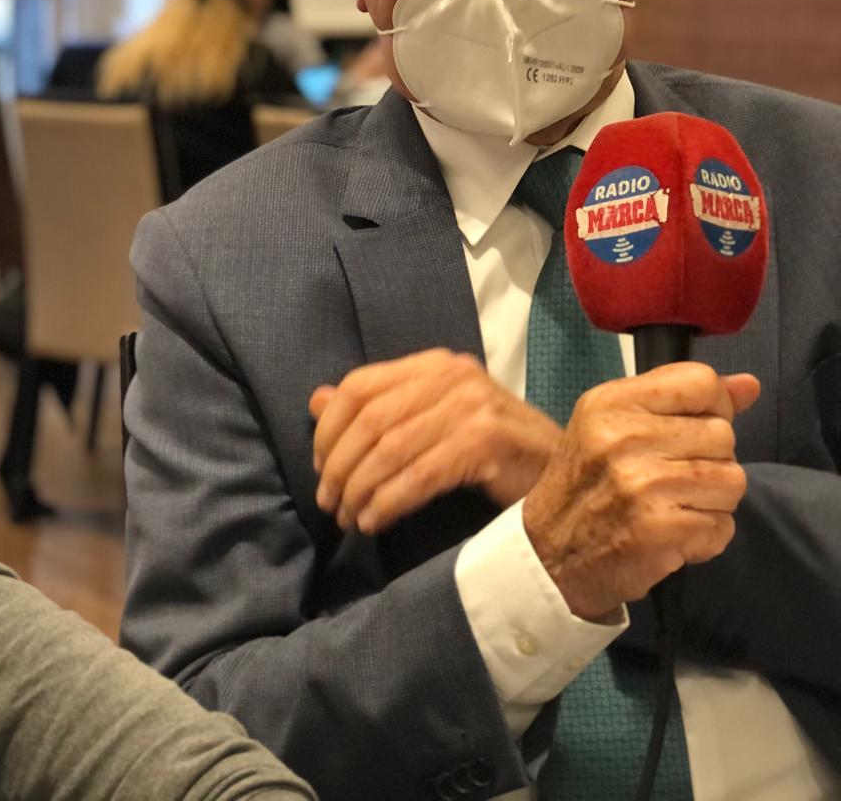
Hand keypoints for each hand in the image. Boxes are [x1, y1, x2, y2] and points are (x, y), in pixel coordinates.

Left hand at [310, 349, 561, 534]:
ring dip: (359, 490)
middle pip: (369, 419)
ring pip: (390, 449)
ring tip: (349, 518)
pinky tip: (374, 521)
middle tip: (328, 504)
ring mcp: (474, 407)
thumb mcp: (433, 422)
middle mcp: (453, 377)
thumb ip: (379, 408)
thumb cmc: (498, 454)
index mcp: (435, 365)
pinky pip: (420, 476)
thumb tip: (316, 400)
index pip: (359, 385)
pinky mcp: (490, 443)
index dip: (328, 429)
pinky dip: (388, 502)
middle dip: (338, 467)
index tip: (318, 467)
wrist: (571, 476)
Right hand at [522, 363, 757, 620]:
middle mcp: (623, 438)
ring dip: (711, 502)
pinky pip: (723, 525)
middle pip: (723, 435)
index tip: (686, 432)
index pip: (700, 382)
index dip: (710, 408)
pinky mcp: (661, 529)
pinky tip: (671, 535)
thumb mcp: (613, 427)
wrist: (550, 556)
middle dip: (708, 461)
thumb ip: (681, 401)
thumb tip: (750, 385)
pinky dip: (705, 537)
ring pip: (732, 480)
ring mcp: (643, 484)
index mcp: (609, 404)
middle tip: (667, 480)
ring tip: (670, 507)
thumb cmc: (586, 487)